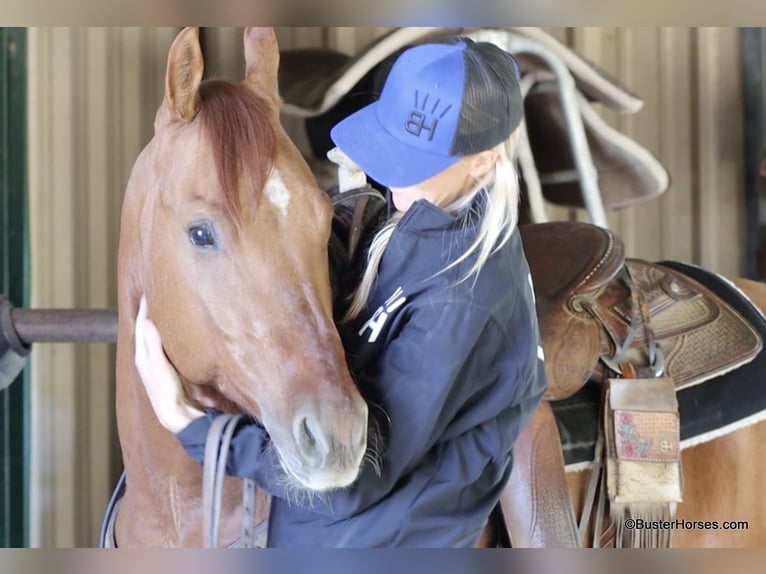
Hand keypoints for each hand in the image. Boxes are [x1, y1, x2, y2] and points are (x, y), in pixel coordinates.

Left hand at [134, 296, 203, 432]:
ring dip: (155, 325)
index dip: (144, 310)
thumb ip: (154, 345)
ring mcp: (157, 365)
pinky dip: (164, 336)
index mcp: (143, 357)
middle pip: (144, 331)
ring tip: (160, 311)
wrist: (176, 416)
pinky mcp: (167, 370)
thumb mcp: (160, 367)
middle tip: (153, 297)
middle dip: (147, 315)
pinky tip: (171, 335)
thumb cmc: (166, 393)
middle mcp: (147, 359)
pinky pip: (162, 347)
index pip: (141, 327)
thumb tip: (148, 321)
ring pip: (152, 339)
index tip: (148, 292)